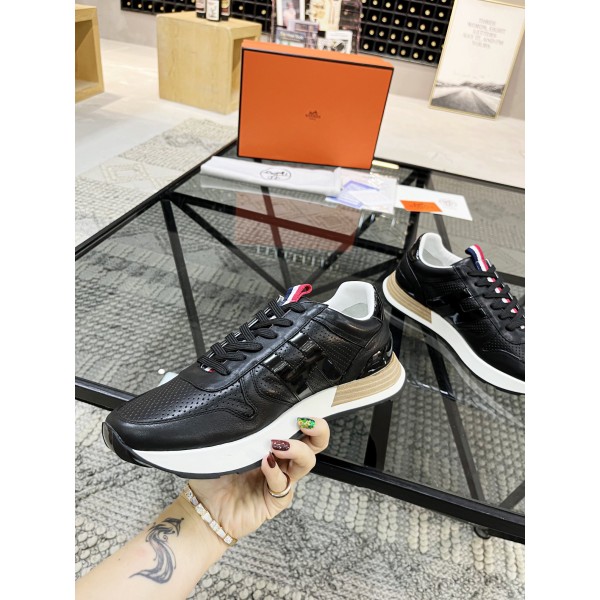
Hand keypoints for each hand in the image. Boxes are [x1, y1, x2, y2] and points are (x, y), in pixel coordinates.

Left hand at [187, 417, 328, 540]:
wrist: (203, 510)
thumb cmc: (213, 476)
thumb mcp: (225, 445)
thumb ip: (240, 431)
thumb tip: (250, 412)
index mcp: (272, 444)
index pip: (298, 427)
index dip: (307, 416)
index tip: (301, 406)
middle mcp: (282, 461)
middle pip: (314, 443)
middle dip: (318, 430)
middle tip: (305, 422)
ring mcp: (280, 480)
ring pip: (306, 462)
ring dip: (297, 449)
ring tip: (280, 445)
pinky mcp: (275, 500)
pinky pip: (282, 484)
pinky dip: (275, 472)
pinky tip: (265, 464)